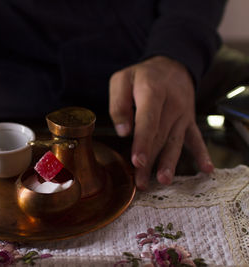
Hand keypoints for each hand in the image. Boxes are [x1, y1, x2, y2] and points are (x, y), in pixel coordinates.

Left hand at [109, 56, 213, 189]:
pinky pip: (196, 138)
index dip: (143, 142)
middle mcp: (172, 105)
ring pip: (175, 141)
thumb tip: (123, 131)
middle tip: (141, 182)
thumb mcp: (122, 79)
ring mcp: (183, 114)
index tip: (138, 161)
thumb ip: (119, 103)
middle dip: (150, 161)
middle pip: (159, 136)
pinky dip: (201, 154)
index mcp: (153, 92)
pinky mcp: (189, 121)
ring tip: (164, 180)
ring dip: (169, 162)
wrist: (172, 66)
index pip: (148, 121)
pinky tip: (206, 169)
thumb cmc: (142, 75)